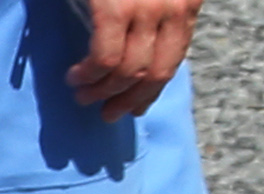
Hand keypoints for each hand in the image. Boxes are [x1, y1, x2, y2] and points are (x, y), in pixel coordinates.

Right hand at [66, 0, 194, 112]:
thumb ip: (155, 16)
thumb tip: (142, 53)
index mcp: (189, 0)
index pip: (175, 58)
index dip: (152, 90)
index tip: (136, 108)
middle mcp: (177, 7)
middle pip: (156, 72)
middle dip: (128, 100)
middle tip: (108, 113)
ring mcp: (149, 8)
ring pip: (130, 71)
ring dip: (102, 92)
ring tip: (83, 95)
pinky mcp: (117, 9)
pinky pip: (105, 59)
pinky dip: (89, 76)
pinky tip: (75, 76)